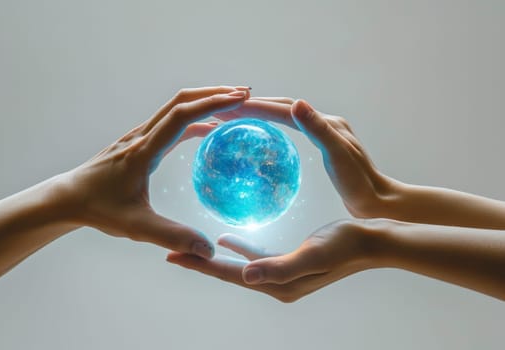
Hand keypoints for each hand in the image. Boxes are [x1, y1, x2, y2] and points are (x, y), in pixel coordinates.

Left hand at [62, 86, 250, 257]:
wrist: (68, 198)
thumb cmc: (99, 209)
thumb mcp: (137, 227)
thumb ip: (173, 237)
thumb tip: (208, 250)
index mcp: (144, 151)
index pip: (181, 116)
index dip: (211, 104)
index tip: (238, 99)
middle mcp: (142, 136)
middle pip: (181, 100)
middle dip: (214, 93)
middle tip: (244, 94)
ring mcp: (139, 136)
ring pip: (175, 107)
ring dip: (204, 101)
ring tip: (233, 106)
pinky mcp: (139, 143)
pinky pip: (171, 123)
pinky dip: (194, 119)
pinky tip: (208, 130)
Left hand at [166, 219, 383, 301]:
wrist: (370, 241)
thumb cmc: (344, 245)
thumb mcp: (313, 254)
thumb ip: (279, 267)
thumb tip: (245, 276)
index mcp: (278, 284)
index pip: (231, 275)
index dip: (202, 266)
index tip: (173, 257)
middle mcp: (276, 283)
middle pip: (228, 273)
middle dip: (200, 263)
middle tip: (171, 254)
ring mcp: (282, 273)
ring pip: (238, 265)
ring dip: (214, 258)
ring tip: (190, 249)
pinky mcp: (287, 260)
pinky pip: (254, 256)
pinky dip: (238, 248)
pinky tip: (226, 238)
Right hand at [214, 98, 395, 218]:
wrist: (378, 201)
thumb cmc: (359, 184)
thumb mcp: (339, 156)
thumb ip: (318, 129)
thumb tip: (298, 103)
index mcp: (327, 123)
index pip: (284, 110)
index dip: (256, 107)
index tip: (230, 108)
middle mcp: (325, 123)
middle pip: (283, 108)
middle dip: (253, 106)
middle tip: (224, 110)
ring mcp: (324, 133)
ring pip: (286, 117)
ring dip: (261, 114)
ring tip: (236, 118)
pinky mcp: (323, 145)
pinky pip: (291, 131)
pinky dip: (272, 128)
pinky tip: (261, 139)